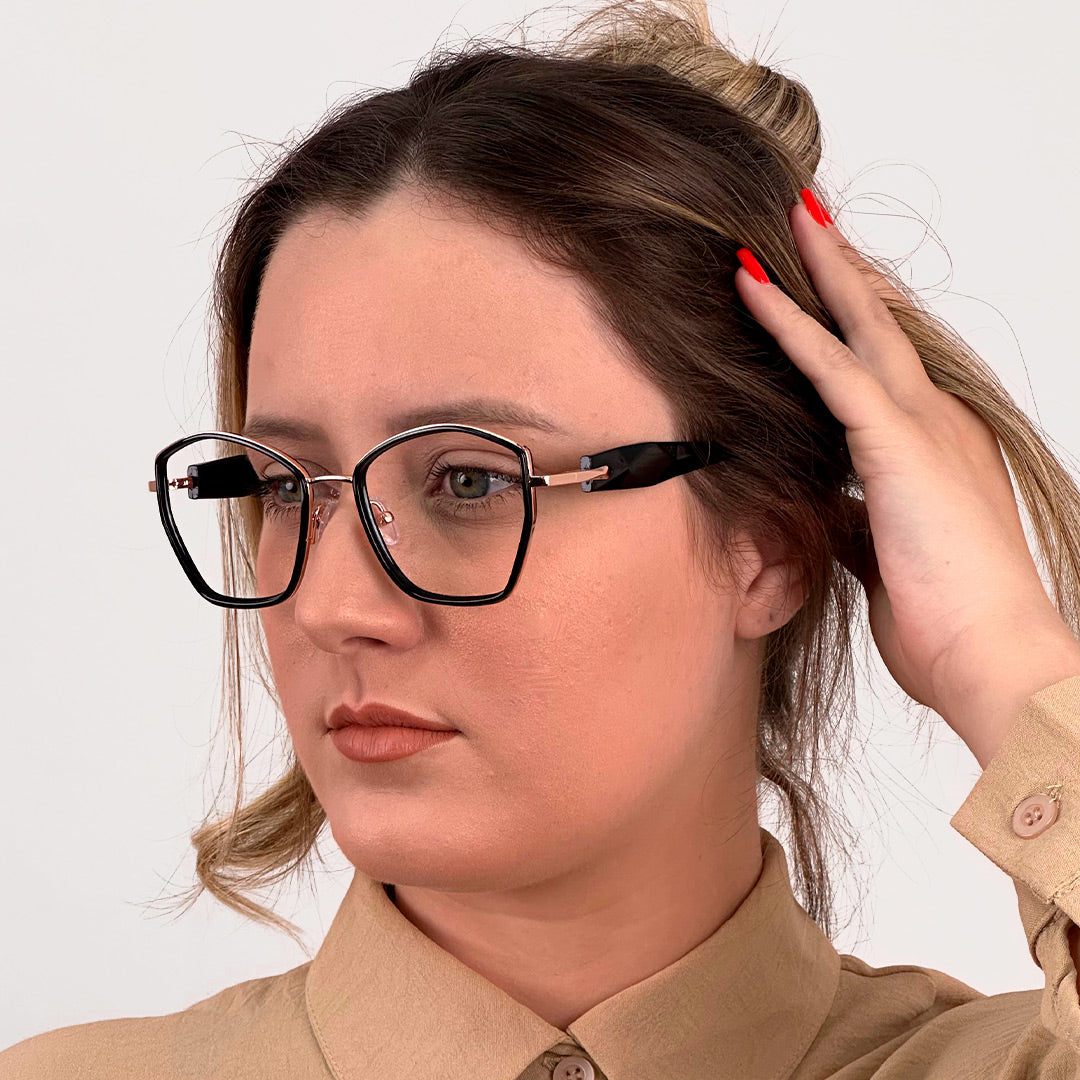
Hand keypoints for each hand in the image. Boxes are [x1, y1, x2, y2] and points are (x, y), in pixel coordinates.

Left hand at [733, 192, 1079, 766]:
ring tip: (785, 217)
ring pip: (862, 326)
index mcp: (934, 446)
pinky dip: (789, 323)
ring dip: (820, 270)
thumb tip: (822, 507)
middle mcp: (936, 420)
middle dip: (844, 270)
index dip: (853, 318)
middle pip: (883, 325)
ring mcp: (922, 425)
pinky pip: (833, 366)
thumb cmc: (944, 617)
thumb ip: (854, 517)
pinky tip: (752, 287)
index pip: (886, 364)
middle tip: (807, 216)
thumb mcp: (884, 554)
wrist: (988, 656)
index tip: (818, 281)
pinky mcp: (898, 443)